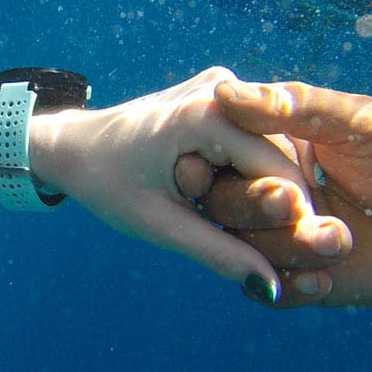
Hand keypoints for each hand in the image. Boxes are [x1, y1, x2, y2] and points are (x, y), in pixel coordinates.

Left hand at [30, 67, 350, 302]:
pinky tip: (223, 194)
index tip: (298, 257)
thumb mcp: (159, 224)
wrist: (72, 146)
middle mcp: (222, 87)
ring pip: (271, 147)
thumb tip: (271, 286)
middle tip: (257, 242)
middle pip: (280, 157)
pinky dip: (246, 170)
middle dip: (275, 203)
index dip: (293, 218)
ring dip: (260, 187)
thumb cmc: (106, 184)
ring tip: (230, 217)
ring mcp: (222, 84)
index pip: (279, 172)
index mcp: (206, 113)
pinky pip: (252, 137)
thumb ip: (217, 252)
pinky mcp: (220, 92)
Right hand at [198, 78, 371, 308]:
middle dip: (254, 206)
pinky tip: (325, 280)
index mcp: (277, 145)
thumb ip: (295, 107)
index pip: (221, 151)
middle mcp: (271, 189)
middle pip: (222, 201)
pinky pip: (263, 290)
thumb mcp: (363, 122)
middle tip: (296, 204)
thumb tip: (223, 93)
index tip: (225, 166)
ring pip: (241, 247)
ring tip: (341, 241)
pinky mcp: (296, 277)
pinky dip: (287, 288)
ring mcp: (281, 235)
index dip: (217, 162)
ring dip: (286, 247)